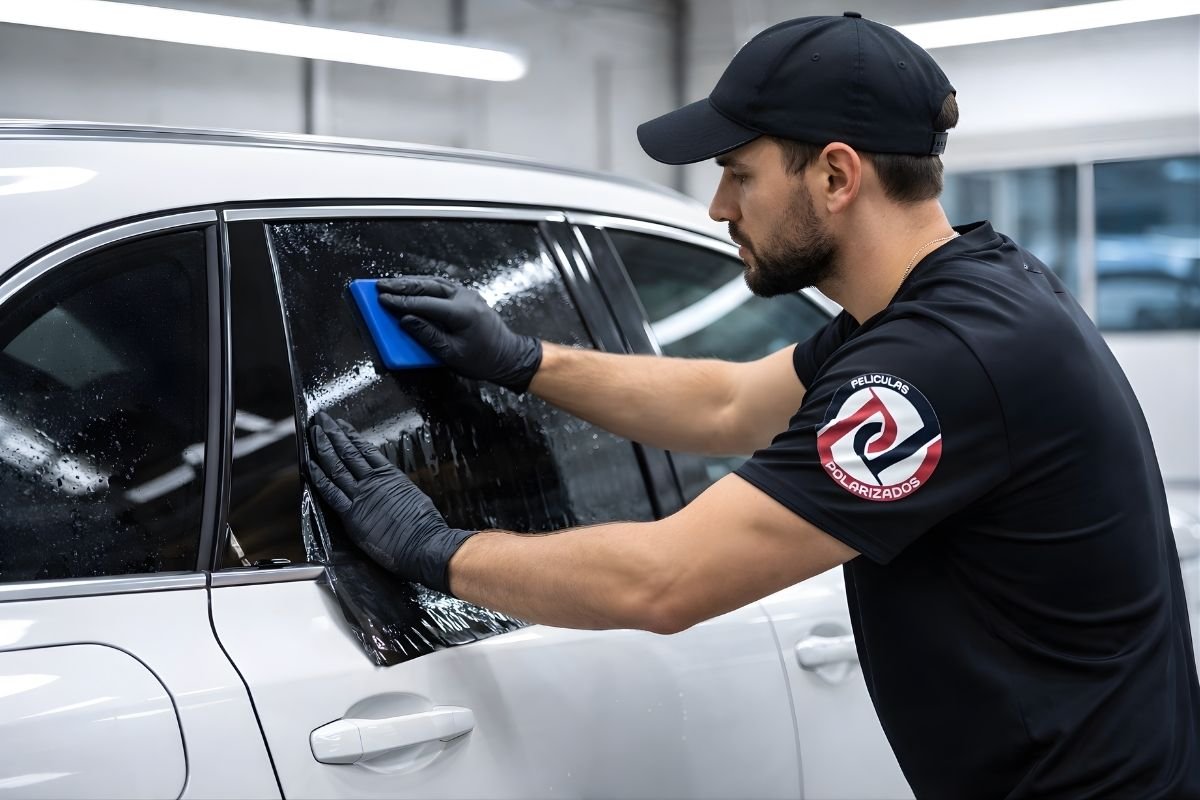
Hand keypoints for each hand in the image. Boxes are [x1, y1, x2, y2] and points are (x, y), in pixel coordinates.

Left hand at [307, 411, 475, 594]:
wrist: (424, 543)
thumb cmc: (424, 525)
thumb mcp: (412, 495)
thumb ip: (395, 487)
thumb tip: (390, 484)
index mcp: (389, 475)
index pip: (364, 449)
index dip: (350, 435)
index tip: (340, 425)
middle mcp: (373, 481)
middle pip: (347, 452)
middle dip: (332, 434)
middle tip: (321, 420)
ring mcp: (361, 496)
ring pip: (336, 466)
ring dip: (323, 448)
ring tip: (314, 433)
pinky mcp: (352, 514)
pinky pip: (331, 492)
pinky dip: (319, 477)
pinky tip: (309, 465)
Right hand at [376, 275, 542, 392]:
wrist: (508, 356)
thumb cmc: (483, 359)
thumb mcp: (451, 353)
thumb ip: (427, 335)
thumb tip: (406, 320)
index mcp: (462, 313)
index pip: (425, 303)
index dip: (401, 301)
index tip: (382, 299)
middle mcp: (466, 298)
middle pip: (428, 286)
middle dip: (402, 286)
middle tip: (380, 286)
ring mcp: (468, 295)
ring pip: (435, 283)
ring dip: (412, 283)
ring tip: (391, 284)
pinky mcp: (468, 297)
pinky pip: (442, 287)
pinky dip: (425, 286)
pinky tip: (412, 287)